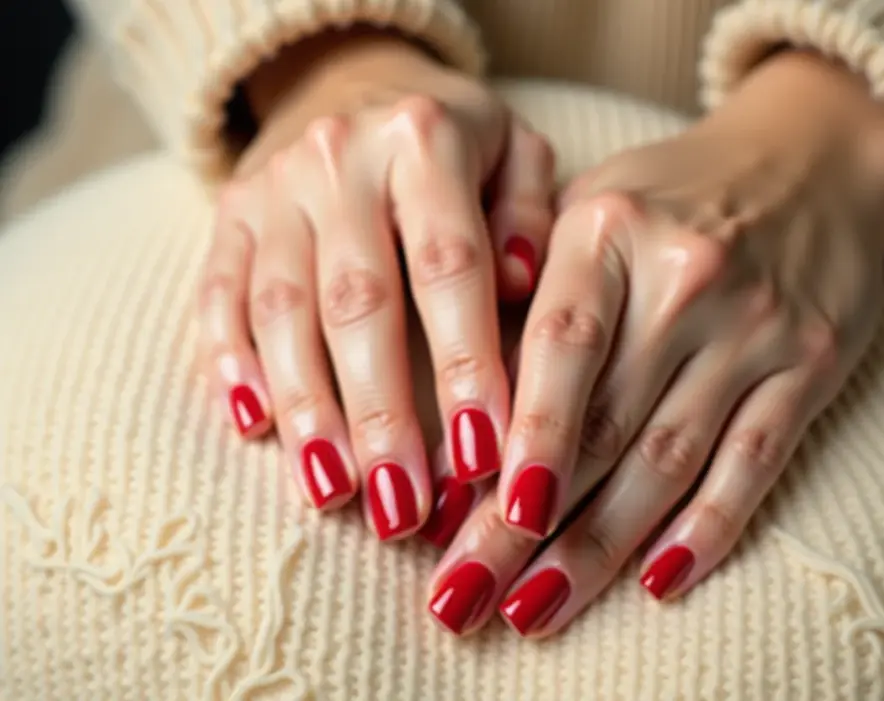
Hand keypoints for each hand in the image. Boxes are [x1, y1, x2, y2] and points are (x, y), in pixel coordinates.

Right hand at [196, 30, 554, 539]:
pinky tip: (252, 427)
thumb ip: (531, 216)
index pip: (449, 267)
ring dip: (307, 409)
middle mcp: (339, 159)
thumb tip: (521, 289)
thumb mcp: (517, 154)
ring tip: (332, 492)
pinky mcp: (227, 215)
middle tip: (403, 508)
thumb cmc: (457, 143)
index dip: (465, 365)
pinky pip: (216, 294)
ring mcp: (273, 188)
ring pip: (281, 310)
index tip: (486, 455)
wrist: (353, 81)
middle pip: (358, 303)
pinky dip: (229, 364)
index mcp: (424, 141)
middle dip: (380, 414)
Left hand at [425, 52, 883, 635]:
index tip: (456, 518)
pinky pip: (755, 462)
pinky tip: (658, 581)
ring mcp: (756, 325)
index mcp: (608, 229)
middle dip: (525, 525)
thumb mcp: (589, 210)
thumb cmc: (668, 196)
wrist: (810, 159)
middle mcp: (685, 277)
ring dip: (598, 546)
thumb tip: (460, 420)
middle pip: (599, 424)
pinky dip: (707, 528)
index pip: (555, 349)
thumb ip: (528, 294)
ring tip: (537, 608)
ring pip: (668, 459)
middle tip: (465, 595)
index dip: (513, 439)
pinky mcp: (811, 364)